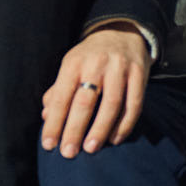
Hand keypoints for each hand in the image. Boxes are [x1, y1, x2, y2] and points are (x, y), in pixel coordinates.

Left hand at [40, 24, 148, 156]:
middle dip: (75, 129)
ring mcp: (120, 68)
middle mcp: (96, 64)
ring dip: (100, 129)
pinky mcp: (140, 74)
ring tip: (90, 149)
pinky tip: (115, 139)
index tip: (48, 144)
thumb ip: (58, 91)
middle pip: (85, 101)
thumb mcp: (70, 67)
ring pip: (112, 104)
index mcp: (74, 63)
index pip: (61, 96)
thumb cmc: (89, 58)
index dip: (54, 122)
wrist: (121, 33)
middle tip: (68, 153)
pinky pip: (134, 104)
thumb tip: (46, 116)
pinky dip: (124, 125)